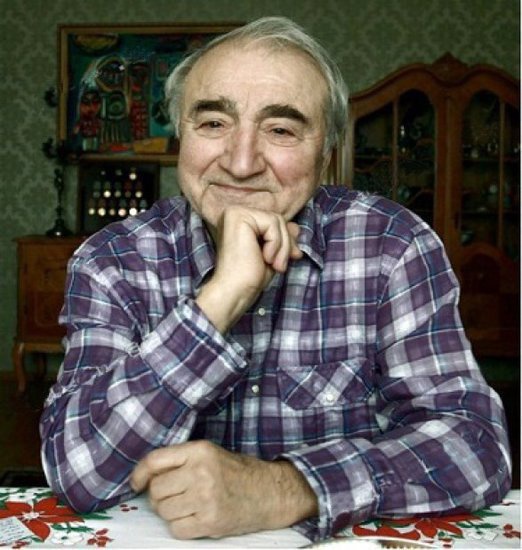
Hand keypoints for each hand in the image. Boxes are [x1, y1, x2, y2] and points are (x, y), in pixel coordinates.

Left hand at [130, 440, 316, 538]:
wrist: (268, 492)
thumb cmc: (236, 472)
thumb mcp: (209, 454)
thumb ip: (180, 460)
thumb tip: (144, 477)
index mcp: (199, 450)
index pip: (155, 460)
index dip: (139, 473)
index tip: (136, 482)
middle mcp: (201, 472)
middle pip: (156, 490)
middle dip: (159, 496)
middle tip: (174, 496)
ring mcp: (206, 498)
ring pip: (163, 511)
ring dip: (170, 512)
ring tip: (188, 506)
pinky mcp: (210, 522)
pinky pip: (176, 529)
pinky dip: (181, 527)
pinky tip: (195, 518)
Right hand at [196, 205, 301, 332]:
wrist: (234, 291)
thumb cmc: (250, 277)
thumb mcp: (272, 255)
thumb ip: (281, 238)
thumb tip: (296, 226)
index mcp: (239, 222)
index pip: (273, 222)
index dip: (286, 240)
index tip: (292, 257)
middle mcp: (234, 213)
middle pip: (276, 219)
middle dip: (286, 244)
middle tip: (280, 266)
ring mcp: (235, 213)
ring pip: (277, 220)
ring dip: (282, 247)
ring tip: (274, 265)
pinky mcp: (238, 216)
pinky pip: (272, 223)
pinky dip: (276, 244)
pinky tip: (265, 258)